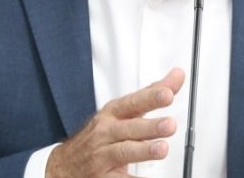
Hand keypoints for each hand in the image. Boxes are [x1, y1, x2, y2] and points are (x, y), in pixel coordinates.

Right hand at [45, 68, 184, 176]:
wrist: (65, 165)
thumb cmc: (100, 134)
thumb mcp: (122, 111)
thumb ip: (151, 95)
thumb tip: (177, 75)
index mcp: (112, 113)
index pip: (132, 103)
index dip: (150, 98)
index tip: (167, 94)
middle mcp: (106, 132)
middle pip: (129, 128)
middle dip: (150, 127)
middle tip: (170, 124)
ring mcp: (103, 155)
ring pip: (123, 152)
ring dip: (143, 150)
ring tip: (162, 149)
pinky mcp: (103, 177)